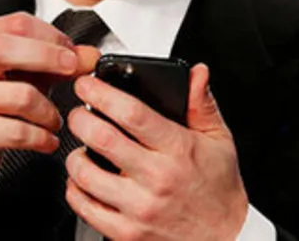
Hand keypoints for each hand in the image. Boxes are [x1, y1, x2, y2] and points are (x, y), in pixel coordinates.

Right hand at [0, 12, 95, 196]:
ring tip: (55, 120)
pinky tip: (48, 140)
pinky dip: (42, 138)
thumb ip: (58, 61)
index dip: (52, 35)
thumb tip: (92, 56)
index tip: (72, 52)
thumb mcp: (26, 73)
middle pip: (6, 48)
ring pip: (20, 96)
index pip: (17, 23)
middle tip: (73, 71)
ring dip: (50, 111)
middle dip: (49, 57)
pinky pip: (17, 132)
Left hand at [65, 63, 248, 240]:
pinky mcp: (125, 233)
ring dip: (74, 154)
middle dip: (80, 118)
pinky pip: (84, 207)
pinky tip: (84, 179)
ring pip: (84, 174)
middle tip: (78, 113)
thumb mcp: (219, 140)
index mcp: (178, 150)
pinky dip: (75, 188)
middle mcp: (156, 179)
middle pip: (101, 138)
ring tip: (81, 146)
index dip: (102, 93)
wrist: (224, 237)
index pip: (132, 113)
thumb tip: (196, 73)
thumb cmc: (218, 188)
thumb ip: (202, 104)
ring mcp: (139, 208)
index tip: (88, 84)